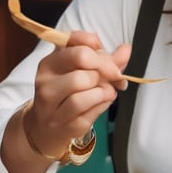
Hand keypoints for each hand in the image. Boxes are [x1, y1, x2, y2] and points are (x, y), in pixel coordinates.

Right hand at [22, 31, 131, 158]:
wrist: (49, 125)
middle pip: (83, 69)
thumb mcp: (82, 69)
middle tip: (114, 77)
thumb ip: (104, 57)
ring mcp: (52, 106)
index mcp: (50, 62)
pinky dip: (103, 105)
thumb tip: (126, 50)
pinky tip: (102, 102)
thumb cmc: (68, 91)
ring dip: (105, 91)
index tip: (110, 60)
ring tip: (107, 91)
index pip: (78, 46)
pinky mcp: (65, 125)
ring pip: (85, 94)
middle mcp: (45, 82)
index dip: (101, 53)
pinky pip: (91, 113)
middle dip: (105, 72)